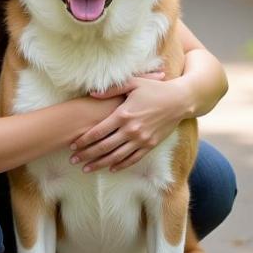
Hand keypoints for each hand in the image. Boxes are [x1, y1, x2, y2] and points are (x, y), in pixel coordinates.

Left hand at [70, 74, 191, 172]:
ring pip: (116, 156)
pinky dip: (120, 165)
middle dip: (87, 155)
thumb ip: (111, 89)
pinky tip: (110, 169)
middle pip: (104, 147)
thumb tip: (92, 94)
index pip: (98, 131)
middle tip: (73, 160)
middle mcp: (131, 130)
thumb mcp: (133, 83)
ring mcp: (141, 139)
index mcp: (123, 114)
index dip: (84, 140)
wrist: (179, 101)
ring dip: (100, 164)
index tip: (72, 145)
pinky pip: (133, 159)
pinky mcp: (150, 145)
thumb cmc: (155, 89)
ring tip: (86, 169)